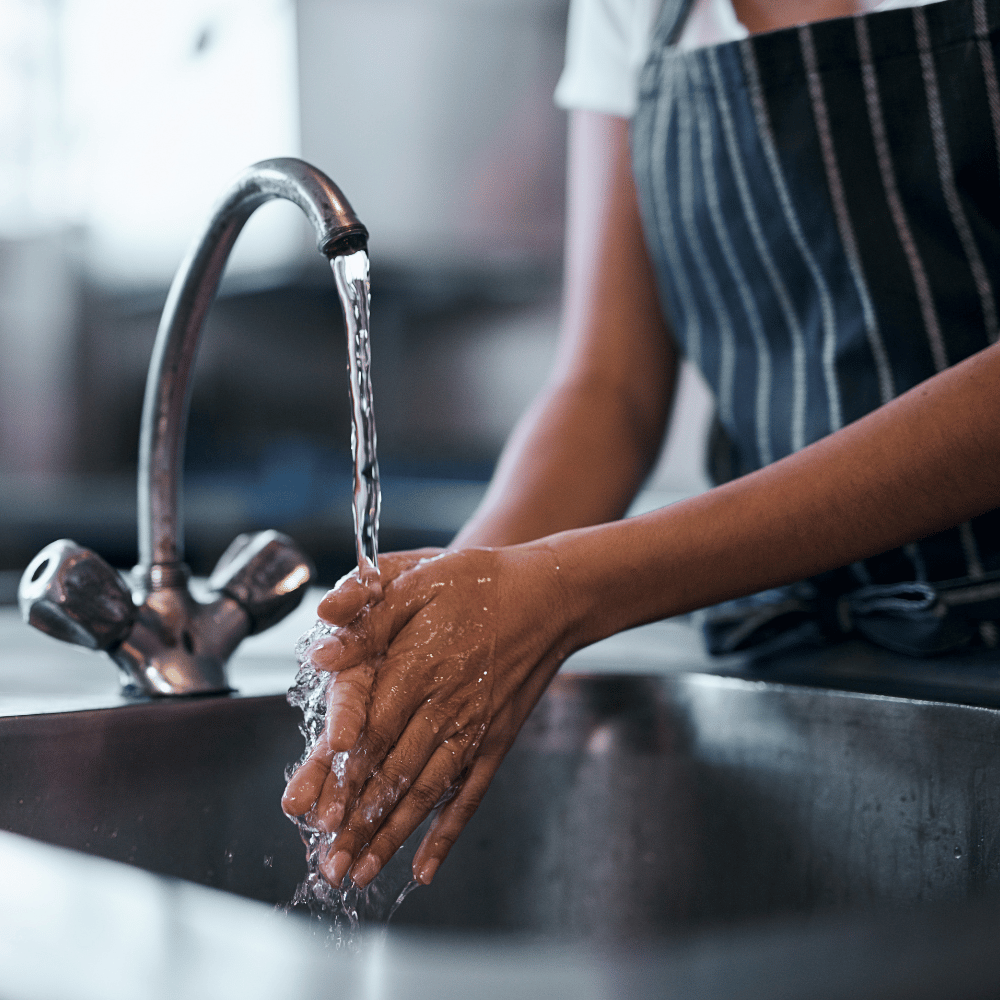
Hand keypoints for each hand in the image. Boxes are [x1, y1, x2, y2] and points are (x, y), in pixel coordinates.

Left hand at [283, 542, 574, 887]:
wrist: (550, 594)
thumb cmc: (480, 582)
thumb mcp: (420, 579)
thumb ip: (368, 616)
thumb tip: (321, 646)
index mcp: (418, 667)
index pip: (370, 733)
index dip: (341, 776)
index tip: (314, 814)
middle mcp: (446, 707)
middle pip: (393, 775)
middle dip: (357, 823)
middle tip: (328, 866)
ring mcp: (474, 729)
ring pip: (425, 793)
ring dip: (391, 837)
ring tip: (359, 875)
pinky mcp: (496, 740)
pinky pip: (469, 795)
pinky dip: (447, 833)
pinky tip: (425, 867)